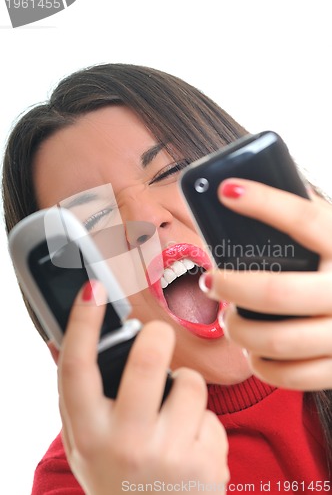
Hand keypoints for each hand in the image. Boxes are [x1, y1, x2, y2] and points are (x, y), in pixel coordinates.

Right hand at [58, 281, 228, 494]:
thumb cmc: (117, 479)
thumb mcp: (86, 444)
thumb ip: (79, 399)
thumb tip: (68, 340)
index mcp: (88, 433)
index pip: (76, 367)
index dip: (82, 322)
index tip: (92, 288)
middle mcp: (124, 444)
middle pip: (146, 360)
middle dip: (157, 335)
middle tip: (158, 334)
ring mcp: (167, 455)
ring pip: (189, 382)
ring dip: (185, 387)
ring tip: (174, 415)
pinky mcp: (205, 463)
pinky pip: (211, 414)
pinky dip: (202, 421)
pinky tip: (190, 446)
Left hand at [201, 178, 331, 390]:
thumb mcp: (330, 239)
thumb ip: (304, 223)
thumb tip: (241, 193)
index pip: (304, 219)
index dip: (264, 203)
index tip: (226, 191)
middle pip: (275, 292)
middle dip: (230, 287)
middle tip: (210, 281)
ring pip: (275, 339)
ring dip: (238, 329)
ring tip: (229, 319)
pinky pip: (288, 375)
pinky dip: (260, 363)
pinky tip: (252, 349)